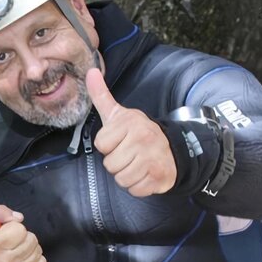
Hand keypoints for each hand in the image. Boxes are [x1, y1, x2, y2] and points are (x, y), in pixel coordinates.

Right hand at [0, 205, 45, 261]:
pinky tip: (22, 260)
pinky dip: (34, 259)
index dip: (13, 227)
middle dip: (22, 237)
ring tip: (16, 250)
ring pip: (37, 250)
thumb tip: (19, 218)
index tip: (4, 232)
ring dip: (28, 247)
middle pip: (31, 239)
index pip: (19, 229)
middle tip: (11, 242)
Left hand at [86, 68, 176, 196]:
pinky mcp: (158, 177)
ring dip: (126, 175)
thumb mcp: (118, 114)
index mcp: (130, 123)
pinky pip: (134, 190)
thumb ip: (101, 95)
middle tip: (130, 153)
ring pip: (121, 179)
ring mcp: (152, 159)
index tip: (120, 140)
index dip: (108, 145)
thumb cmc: (137, 133)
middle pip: (110, 165)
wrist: (172, 150)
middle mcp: (142, 139)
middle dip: (117, 163)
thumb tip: (90, 71)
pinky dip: (137, 186)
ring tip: (137, 163)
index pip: (102, 144)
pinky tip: (145, 173)